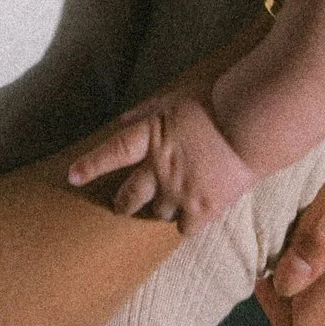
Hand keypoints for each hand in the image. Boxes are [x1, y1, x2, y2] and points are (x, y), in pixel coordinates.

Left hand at [66, 90, 256, 235]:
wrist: (252, 121)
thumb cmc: (216, 101)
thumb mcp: (174, 98)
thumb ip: (145, 111)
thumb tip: (120, 120)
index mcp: (150, 137)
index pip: (111, 153)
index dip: (90, 165)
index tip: (73, 177)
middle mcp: (159, 168)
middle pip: (130, 195)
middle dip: (123, 202)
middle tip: (121, 206)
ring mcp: (180, 191)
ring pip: (157, 211)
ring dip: (160, 207)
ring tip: (169, 204)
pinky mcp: (203, 209)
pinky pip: (184, 228)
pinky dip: (186, 223)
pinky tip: (192, 218)